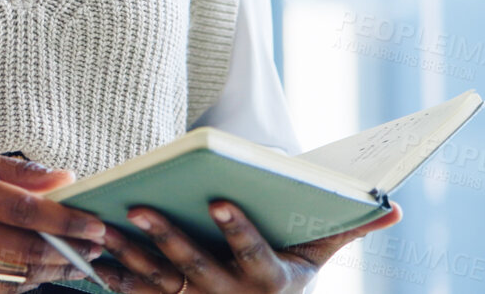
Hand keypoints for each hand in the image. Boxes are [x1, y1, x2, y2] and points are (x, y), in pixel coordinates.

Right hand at [0, 150, 107, 293]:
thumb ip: (17, 172)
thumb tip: (67, 180)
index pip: (19, 208)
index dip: (62, 220)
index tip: (93, 224)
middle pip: (22, 249)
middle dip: (68, 251)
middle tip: (96, 247)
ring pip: (16, 276)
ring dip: (54, 271)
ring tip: (78, 261)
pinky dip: (26, 283)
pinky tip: (41, 272)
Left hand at [97, 199, 402, 292]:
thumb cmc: (290, 275)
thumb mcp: (320, 256)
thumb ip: (350, 230)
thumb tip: (393, 207)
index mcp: (270, 281)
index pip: (253, 254)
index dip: (237, 229)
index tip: (219, 199)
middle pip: (196, 267)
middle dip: (168, 238)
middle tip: (143, 207)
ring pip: (158, 279)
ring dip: (129, 253)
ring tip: (106, 222)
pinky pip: (135, 290)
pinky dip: (111, 272)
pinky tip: (90, 249)